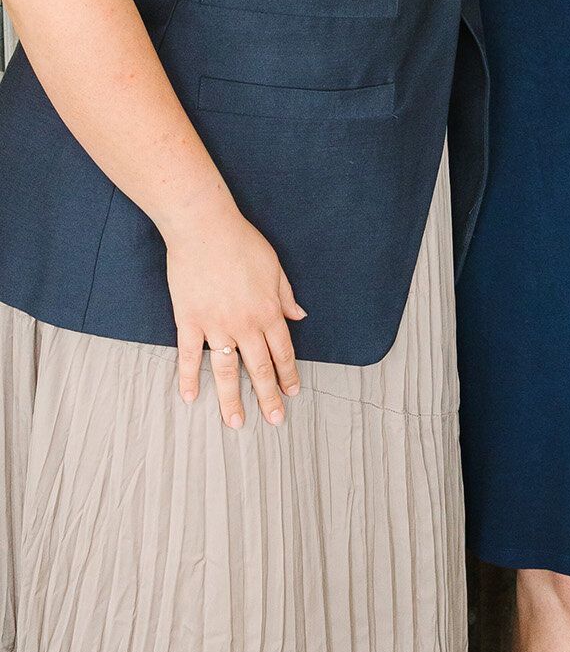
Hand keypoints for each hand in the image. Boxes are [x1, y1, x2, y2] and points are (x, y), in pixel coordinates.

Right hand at [166, 207, 306, 428]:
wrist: (204, 228)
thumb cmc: (242, 242)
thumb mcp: (275, 267)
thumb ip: (286, 295)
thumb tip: (300, 315)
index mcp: (268, 310)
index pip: (282, 351)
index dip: (288, 374)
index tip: (292, 393)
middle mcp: (244, 324)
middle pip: (258, 368)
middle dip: (268, 396)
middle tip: (274, 420)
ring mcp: (215, 325)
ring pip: (225, 370)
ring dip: (231, 399)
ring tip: (235, 423)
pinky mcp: (189, 320)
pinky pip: (189, 355)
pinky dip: (189, 377)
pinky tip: (190, 398)